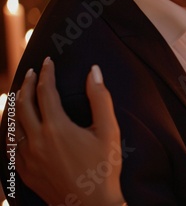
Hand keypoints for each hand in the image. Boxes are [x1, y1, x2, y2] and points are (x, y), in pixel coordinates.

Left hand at [15, 57, 125, 205]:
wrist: (91, 205)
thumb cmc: (103, 167)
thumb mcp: (109, 131)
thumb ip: (100, 98)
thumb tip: (94, 71)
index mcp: (56, 128)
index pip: (45, 91)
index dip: (46, 73)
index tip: (48, 61)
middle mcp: (36, 141)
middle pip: (22, 105)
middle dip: (27, 84)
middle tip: (33, 72)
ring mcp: (26, 158)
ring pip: (10, 125)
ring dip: (15, 105)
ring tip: (21, 94)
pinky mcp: (24, 172)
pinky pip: (9, 145)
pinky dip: (10, 129)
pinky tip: (16, 127)